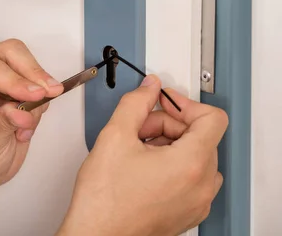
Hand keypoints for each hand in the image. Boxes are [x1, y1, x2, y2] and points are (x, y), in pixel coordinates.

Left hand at [0, 39, 63, 190]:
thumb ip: (2, 124)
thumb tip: (22, 112)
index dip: (16, 81)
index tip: (37, 96)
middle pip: (11, 53)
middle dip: (32, 74)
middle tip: (49, 95)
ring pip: (27, 62)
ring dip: (38, 91)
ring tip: (26, 126)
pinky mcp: (14, 81)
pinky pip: (37, 80)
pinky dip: (41, 100)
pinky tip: (27, 125)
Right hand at [58, 75, 227, 235]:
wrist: (97, 235)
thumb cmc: (104, 200)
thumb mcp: (114, 136)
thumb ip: (135, 103)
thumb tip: (150, 88)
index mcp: (191, 164)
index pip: (212, 118)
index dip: (185, 103)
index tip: (164, 102)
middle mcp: (202, 185)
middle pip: (199, 136)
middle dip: (167, 125)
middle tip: (137, 130)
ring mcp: (197, 202)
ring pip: (194, 156)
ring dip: (168, 145)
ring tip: (137, 151)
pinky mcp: (188, 212)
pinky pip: (191, 178)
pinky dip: (171, 166)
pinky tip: (141, 168)